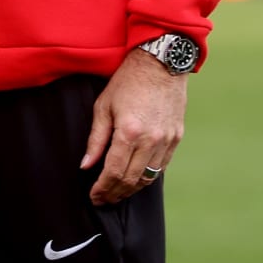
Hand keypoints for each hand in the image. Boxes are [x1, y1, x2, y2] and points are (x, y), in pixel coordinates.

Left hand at [81, 48, 186, 205]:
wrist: (161, 63)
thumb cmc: (128, 81)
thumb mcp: (104, 106)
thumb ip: (96, 139)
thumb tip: (86, 165)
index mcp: (129, 131)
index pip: (113, 172)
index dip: (102, 188)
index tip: (94, 195)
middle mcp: (151, 140)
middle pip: (131, 180)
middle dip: (115, 193)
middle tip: (103, 199)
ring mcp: (166, 140)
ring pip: (148, 177)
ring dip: (132, 189)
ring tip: (118, 192)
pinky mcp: (176, 137)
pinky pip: (161, 166)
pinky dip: (148, 176)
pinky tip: (137, 178)